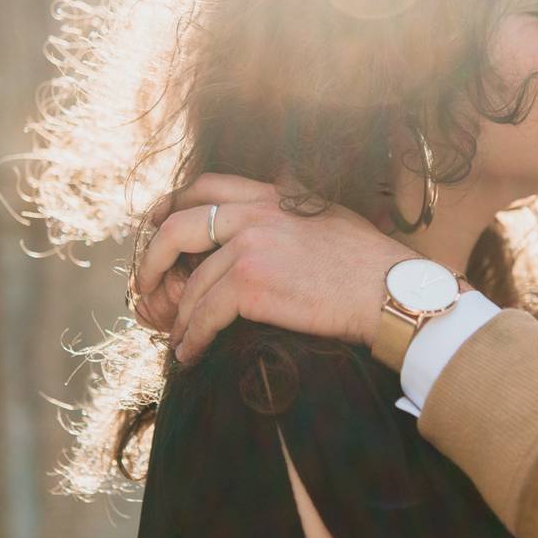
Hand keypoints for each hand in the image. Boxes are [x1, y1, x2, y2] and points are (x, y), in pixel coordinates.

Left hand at [133, 174, 415, 361]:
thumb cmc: (372, 263)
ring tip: (177, 339)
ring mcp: (251, 246)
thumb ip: (296, 202)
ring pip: (191, 284)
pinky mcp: (251, 284)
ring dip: (178, 316)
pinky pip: (203, 314)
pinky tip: (191, 353)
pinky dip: (192, 338)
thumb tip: (282, 183)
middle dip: (152, 258)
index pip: (206, 185)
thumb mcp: (331, 215)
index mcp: (274, 194)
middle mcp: (256, 212)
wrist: (393, 292)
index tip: (156, 224)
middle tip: (145, 284)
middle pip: (177, 226)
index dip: (172, 204)